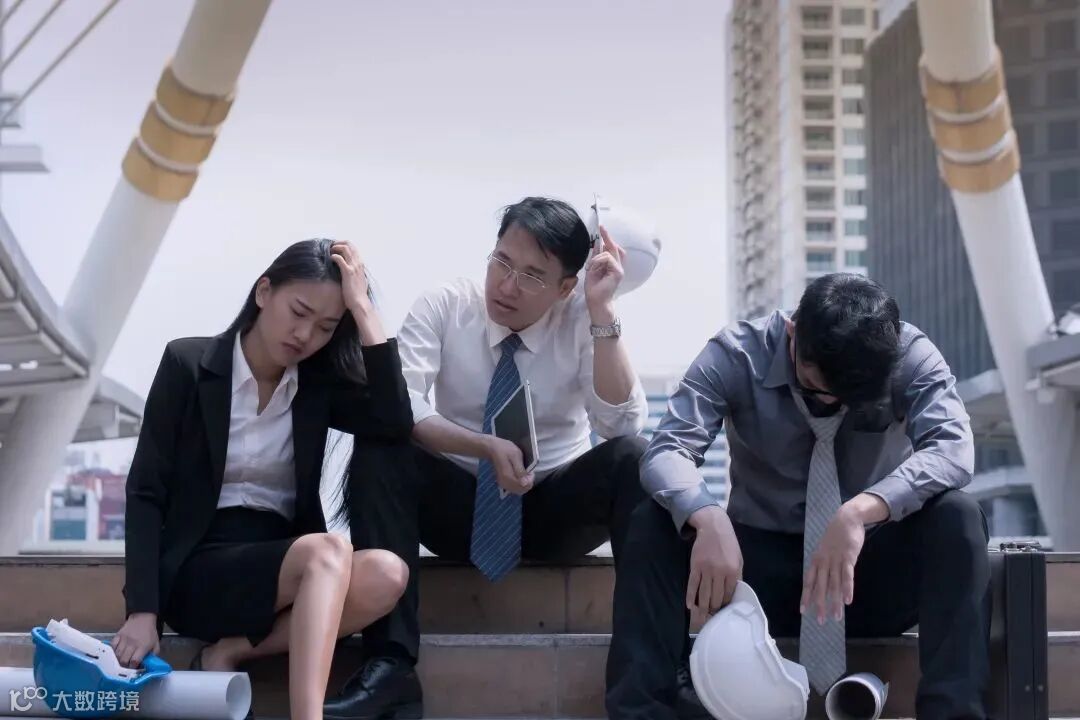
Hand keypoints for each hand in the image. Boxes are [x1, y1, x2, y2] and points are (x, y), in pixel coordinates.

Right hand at [111, 613, 159, 668]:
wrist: (143, 618)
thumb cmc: (150, 633)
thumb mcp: (155, 644)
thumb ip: (152, 656)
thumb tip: (147, 665)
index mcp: (143, 646)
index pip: (134, 661)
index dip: (132, 668)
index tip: (133, 670)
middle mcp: (132, 644)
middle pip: (123, 660)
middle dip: (124, 666)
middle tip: (125, 668)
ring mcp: (124, 639)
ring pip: (116, 655)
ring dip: (117, 661)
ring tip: (119, 663)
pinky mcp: (117, 635)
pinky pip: (112, 647)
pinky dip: (112, 652)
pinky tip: (114, 655)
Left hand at [330, 241, 372, 315]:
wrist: (359, 303)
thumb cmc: (357, 294)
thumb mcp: (358, 280)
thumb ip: (355, 273)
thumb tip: (348, 270)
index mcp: (361, 264)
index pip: (353, 247)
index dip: (343, 244)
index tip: (335, 247)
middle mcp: (358, 263)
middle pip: (349, 244)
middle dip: (338, 243)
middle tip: (330, 247)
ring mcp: (354, 267)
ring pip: (345, 249)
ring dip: (335, 248)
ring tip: (329, 251)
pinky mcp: (348, 272)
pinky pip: (339, 258)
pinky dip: (333, 256)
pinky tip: (330, 259)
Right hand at [483, 436, 533, 495]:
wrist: (492, 449)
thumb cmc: (505, 449)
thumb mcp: (515, 456)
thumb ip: (520, 470)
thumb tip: (525, 483)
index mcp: (508, 477)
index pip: (525, 486)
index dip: (530, 478)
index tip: (530, 470)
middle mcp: (505, 484)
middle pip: (522, 490)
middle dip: (528, 481)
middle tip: (527, 470)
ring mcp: (503, 485)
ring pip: (519, 490)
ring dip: (524, 483)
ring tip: (523, 472)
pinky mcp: (503, 484)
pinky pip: (515, 488)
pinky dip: (520, 484)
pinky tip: (519, 475)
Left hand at [584, 226, 625, 322]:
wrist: (595, 300)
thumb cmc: (593, 288)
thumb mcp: (592, 268)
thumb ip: (595, 257)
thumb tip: (596, 244)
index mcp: (612, 265)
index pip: (612, 249)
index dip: (608, 238)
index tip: (602, 228)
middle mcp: (618, 266)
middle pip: (614, 247)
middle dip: (607, 237)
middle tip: (601, 227)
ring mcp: (619, 269)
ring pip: (608, 252)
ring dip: (596, 258)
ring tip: (591, 268)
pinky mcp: (618, 272)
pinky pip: (607, 258)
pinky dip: (598, 262)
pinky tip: (593, 269)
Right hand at [686, 506, 742, 614]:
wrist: (713, 527)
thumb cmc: (728, 544)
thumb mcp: (738, 559)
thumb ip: (737, 577)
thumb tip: (732, 594)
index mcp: (733, 571)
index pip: (729, 594)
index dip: (725, 605)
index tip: (723, 612)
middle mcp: (720, 572)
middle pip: (716, 596)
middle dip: (714, 609)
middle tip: (712, 617)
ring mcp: (706, 569)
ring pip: (704, 593)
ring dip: (703, 607)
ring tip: (702, 616)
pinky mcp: (695, 566)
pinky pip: (692, 584)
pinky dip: (691, 596)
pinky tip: (690, 605)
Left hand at [801, 503, 865, 624]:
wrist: (847, 517)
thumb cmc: (836, 535)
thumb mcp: (825, 549)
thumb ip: (825, 565)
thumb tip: (824, 580)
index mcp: (816, 560)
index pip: (809, 581)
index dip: (806, 596)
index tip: (803, 611)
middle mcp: (824, 561)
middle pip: (820, 586)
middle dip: (819, 604)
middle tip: (819, 621)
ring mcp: (836, 559)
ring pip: (834, 584)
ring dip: (835, 602)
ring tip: (836, 617)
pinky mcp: (849, 557)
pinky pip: (847, 575)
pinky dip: (847, 588)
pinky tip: (848, 600)